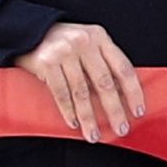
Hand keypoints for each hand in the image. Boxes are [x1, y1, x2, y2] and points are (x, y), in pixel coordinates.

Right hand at [19, 21, 145, 140]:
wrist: (29, 30)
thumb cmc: (64, 42)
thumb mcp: (88, 44)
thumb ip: (104, 63)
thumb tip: (123, 95)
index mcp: (100, 38)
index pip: (123, 68)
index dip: (133, 91)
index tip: (138, 111)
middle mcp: (85, 43)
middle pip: (104, 83)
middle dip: (114, 110)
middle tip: (121, 129)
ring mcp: (65, 52)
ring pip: (82, 92)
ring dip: (89, 118)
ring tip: (94, 135)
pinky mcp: (47, 63)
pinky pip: (61, 93)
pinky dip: (68, 111)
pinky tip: (74, 124)